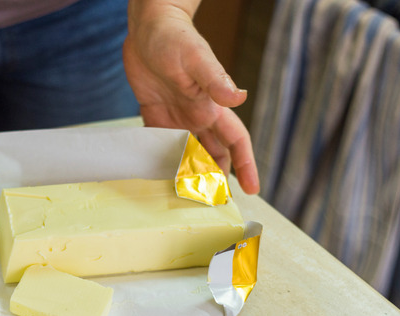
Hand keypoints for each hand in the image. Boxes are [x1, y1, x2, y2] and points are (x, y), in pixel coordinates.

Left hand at [123, 4, 259, 193]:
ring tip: (189, 198)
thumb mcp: (196, 59)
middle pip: (213, 154)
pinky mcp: (155, 113)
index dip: (246, 165)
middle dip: (217, 179)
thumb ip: (216, 80)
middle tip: (214, 204)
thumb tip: (240, 98)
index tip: (251, 190)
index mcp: (212, 106)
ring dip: (191, 174)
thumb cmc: (175, 38)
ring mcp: (177, 116)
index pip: (235, 141)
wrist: (148, 26)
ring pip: (188, 154)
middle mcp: (198, 115)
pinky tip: (159, 177)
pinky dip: (162, 161)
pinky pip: (160, 144)